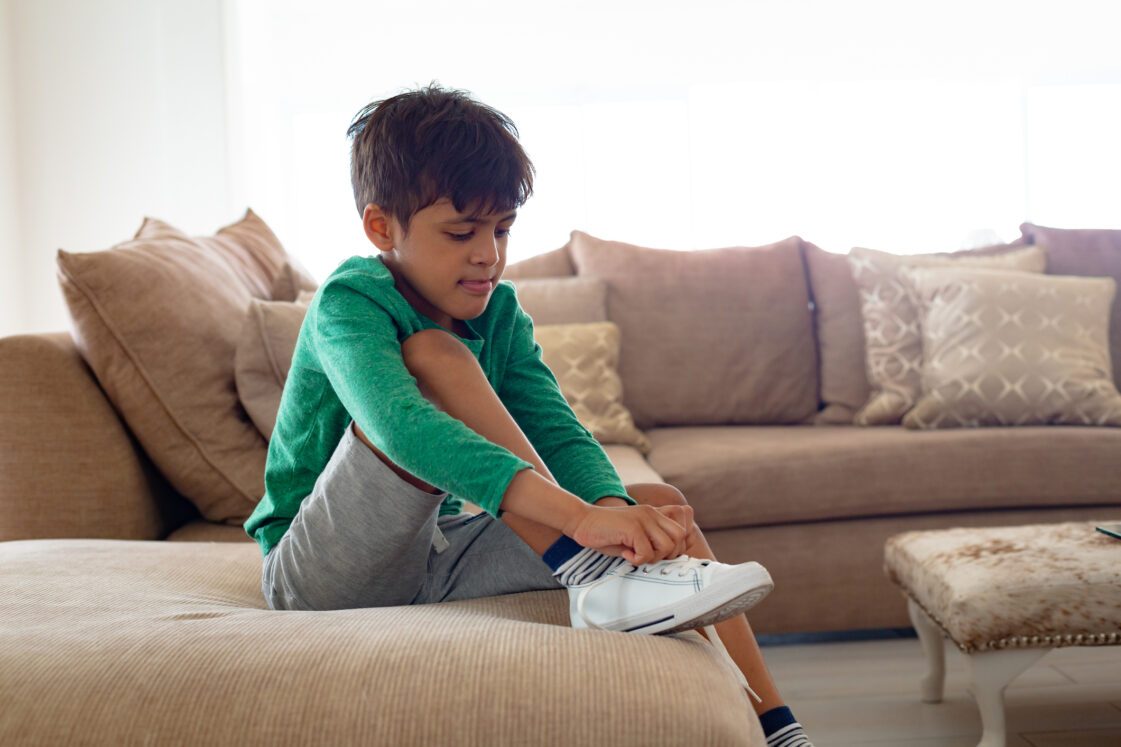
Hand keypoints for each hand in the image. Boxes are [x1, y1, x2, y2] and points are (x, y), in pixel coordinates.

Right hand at [562, 503, 690, 564]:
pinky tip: (625, 554)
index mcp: (654, 513)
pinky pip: (647, 552)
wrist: (581, 521)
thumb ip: (651, 541)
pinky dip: (637, 559)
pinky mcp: (633, 527)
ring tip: (635, 555)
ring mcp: (643, 519)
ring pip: (667, 546)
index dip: (673, 548)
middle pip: (679, 538)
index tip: (656, 555)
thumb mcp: (634, 535)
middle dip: (666, 554)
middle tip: (647, 557)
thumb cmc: (606, 532)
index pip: (682, 531)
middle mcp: (652, 513)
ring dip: (652, 557)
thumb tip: (668, 559)